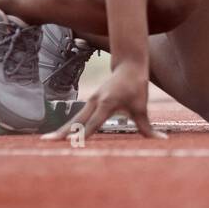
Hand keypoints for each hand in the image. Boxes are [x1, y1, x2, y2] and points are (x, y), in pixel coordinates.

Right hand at [41, 60, 164, 140]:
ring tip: (46, 141)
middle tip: (47, 142)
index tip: (72, 141)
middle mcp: (95, 101)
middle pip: (76, 120)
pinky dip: (68, 126)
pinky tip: (58, 135)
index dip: (83, 133)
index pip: (94, 122)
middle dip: (63, 132)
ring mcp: (91, 100)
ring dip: (61, 130)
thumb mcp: (142, 107)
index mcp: (107, 103)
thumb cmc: (137, 86)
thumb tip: (162, 140)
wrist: (129, 65)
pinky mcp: (90, 101)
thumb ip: (147, 128)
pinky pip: (77, 116)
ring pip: (74, 118)